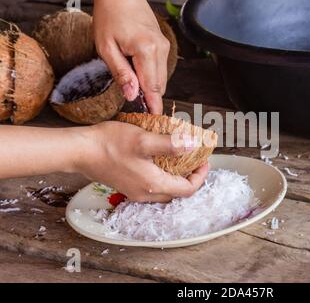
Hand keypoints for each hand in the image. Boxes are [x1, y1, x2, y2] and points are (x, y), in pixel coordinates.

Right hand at [75, 122, 208, 202]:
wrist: (80, 151)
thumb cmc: (109, 144)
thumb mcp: (144, 139)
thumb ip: (171, 144)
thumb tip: (195, 145)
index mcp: (153, 184)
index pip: (188, 189)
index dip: (200, 176)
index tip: (204, 161)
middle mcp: (145, 193)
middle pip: (177, 193)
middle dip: (190, 178)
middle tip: (195, 160)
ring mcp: (135, 192)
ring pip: (165, 191)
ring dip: (176, 178)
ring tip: (180, 159)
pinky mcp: (127, 187)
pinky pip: (152, 187)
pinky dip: (163, 177)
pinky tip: (159, 160)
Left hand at [93, 0, 169, 113]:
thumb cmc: (109, 16)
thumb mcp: (106, 48)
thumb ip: (121, 73)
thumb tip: (132, 95)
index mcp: (146, 50)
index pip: (152, 87)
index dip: (153, 106)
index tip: (154, 121)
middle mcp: (160, 49)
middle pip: (159, 85)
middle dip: (150, 98)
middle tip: (138, 110)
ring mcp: (164, 47)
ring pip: (161, 78)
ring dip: (150, 86)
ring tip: (134, 89)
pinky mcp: (163, 45)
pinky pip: (160, 68)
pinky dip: (151, 76)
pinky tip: (138, 75)